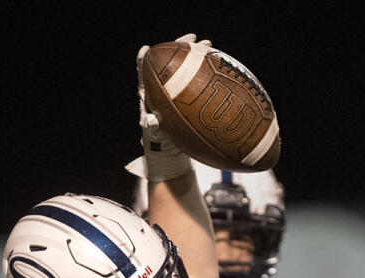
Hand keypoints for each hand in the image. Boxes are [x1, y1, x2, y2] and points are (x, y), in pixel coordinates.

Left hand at [128, 34, 207, 180]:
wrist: (172, 151)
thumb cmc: (160, 143)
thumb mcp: (155, 135)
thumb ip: (152, 127)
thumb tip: (150, 121)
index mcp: (150, 94)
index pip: (144, 72)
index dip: (144, 60)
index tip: (146, 49)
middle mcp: (163, 87)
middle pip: (170, 61)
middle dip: (180, 47)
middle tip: (193, 39)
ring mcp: (178, 90)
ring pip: (186, 66)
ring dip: (197, 54)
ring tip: (209, 44)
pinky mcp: (190, 95)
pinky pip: (199, 80)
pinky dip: (208, 72)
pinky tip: (220, 66)